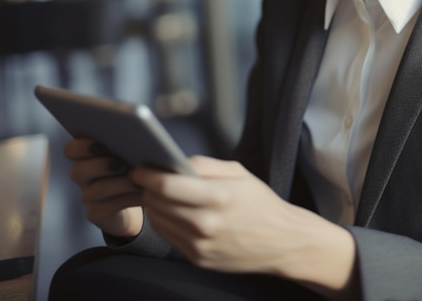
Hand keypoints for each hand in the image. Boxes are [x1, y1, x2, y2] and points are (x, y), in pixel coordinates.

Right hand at [65, 138, 143, 237]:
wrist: (134, 197)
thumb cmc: (131, 166)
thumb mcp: (129, 152)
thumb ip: (126, 142)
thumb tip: (138, 131)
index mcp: (86, 155)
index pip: (71, 149)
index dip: (81, 147)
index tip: (102, 145)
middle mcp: (83, 176)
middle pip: (78, 171)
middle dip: (101, 166)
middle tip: (122, 164)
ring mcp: (87, 196)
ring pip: (96, 190)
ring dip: (120, 183)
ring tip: (139, 180)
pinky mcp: (96, 213)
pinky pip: (107, 207)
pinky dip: (127, 198)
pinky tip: (143, 193)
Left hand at [131, 156, 356, 295]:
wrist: (283, 242)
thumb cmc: (261, 202)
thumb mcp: (238, 172)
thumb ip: (204, 164)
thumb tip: (173, 162)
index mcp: (218, 197)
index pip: (167, 186)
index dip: (147, 175)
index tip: (138, 167)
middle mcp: (206, 225)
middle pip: (157, 203)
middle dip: (148, 188)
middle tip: (149, 177)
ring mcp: (201, 246)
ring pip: (158, 221)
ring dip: (154, 205)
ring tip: (161, 193)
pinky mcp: (198, 260)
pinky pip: (168, 236)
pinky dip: (164, 221)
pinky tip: (173, 211)